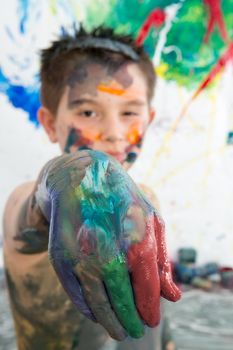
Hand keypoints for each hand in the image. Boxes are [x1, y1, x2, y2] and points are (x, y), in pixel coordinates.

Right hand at [38, 150, 180, 339]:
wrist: (79, 180)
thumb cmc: (121, 199)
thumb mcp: (150, 220)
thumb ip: (161, 259)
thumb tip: (172, 297)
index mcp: (137, 243)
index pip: (147, 292)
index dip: (150, 310)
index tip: (152, 319)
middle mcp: (108, 255)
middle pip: (123, 304)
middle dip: (131, 322)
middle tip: (136, 331)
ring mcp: (82, 259)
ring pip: (98, 306)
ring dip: (110, 323)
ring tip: (119, 332)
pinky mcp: (61, 260)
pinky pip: (76, 295)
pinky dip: (88, 310)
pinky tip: (96, 315)